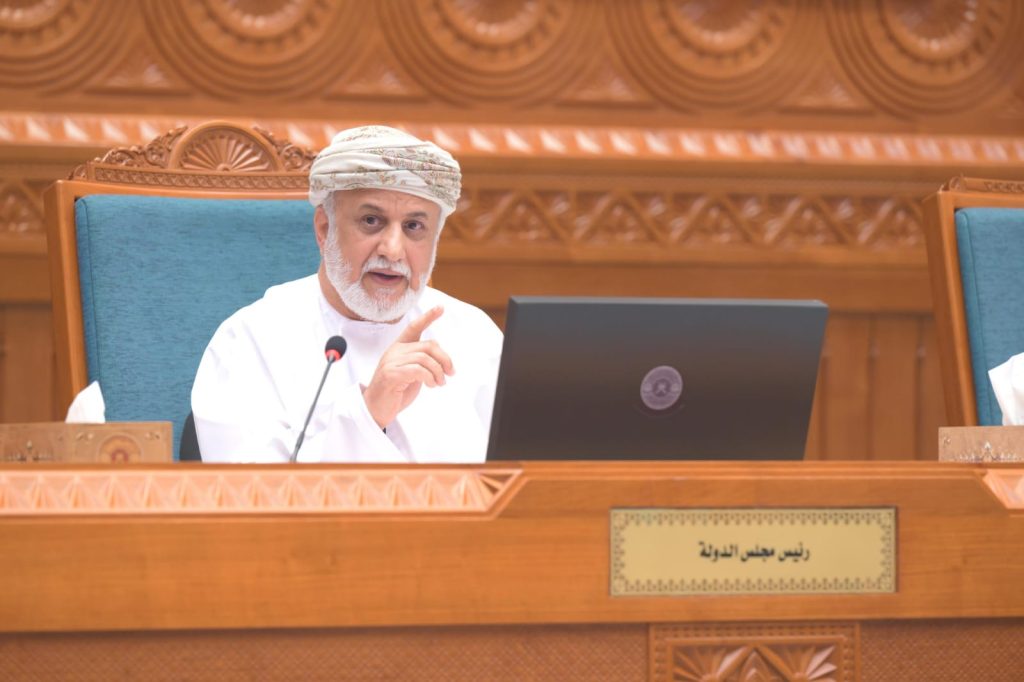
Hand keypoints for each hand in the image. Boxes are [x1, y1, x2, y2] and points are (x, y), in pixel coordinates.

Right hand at [362, 306, 454, 427]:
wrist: (376, 409)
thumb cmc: (395, 391)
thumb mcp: (411, 373)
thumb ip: (422, 362)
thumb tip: (443, 361)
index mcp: (399, 348)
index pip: (414, 328)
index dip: (428, 317)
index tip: (441, 308)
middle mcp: (395, 351)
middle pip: (428, 345)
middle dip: (445, 359)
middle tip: (450, 373)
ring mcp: (391, 362)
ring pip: (425, 358)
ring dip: (438, 372)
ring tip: (439, 383)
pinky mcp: (391, 374)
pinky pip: (418, 370)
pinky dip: (430, 377)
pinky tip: (431, 385)